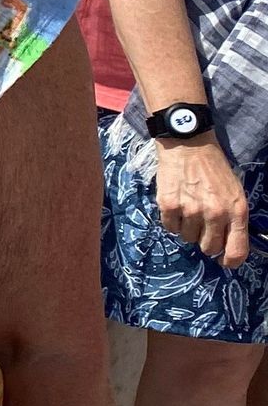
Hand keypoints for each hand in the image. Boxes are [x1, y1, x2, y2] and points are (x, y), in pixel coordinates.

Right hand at [154, 139, 252, 267]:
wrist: (188, 143)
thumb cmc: (214, 168)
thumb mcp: (234, 192)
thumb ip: (233, 219)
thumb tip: (225, 244)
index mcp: (236, 210)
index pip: (236, 251)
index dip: (230, 261)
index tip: (223, 261)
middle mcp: (215, 213)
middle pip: (208, 248)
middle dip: (205, 240)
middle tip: (202, 224)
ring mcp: (191, 210)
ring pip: (187, 238)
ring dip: (187, 227)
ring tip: (188, 207)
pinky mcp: (169, 205)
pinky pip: (170, 228)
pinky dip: (172, 220)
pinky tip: (176, 204)